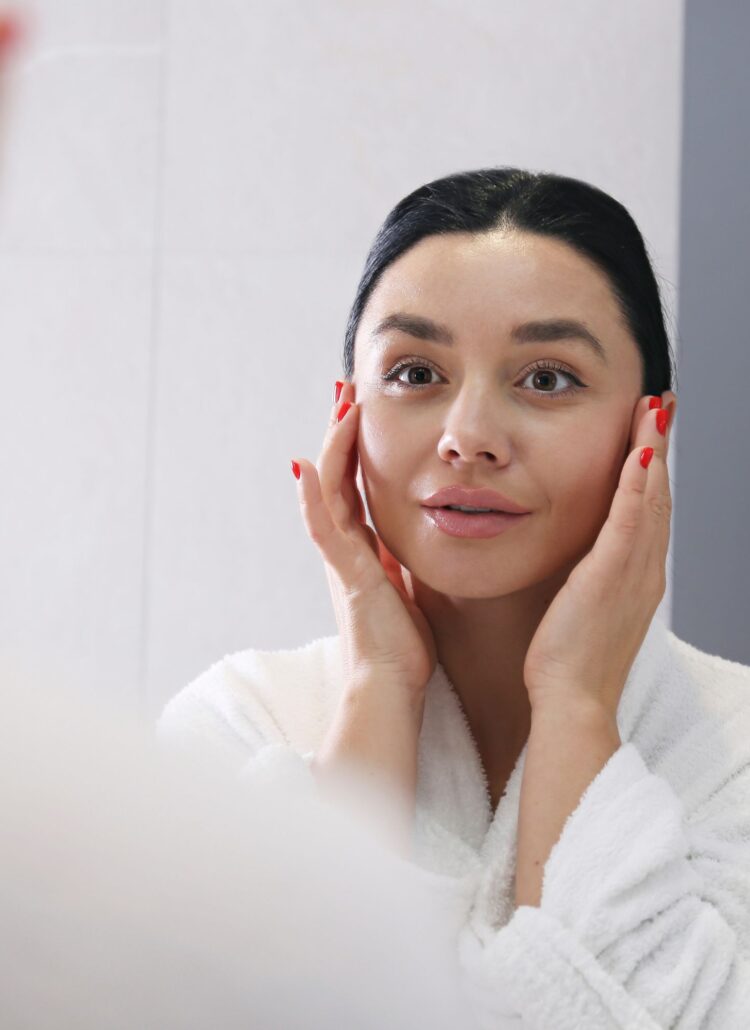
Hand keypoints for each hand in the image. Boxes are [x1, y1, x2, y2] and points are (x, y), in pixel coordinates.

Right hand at [292, 380, 436, 700]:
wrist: (390, 684)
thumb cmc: (401, 646)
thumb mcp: (406, 590)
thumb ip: (399, 562)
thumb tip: (409, 540)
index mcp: (361, 548)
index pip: (353, 483)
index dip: (355, 446)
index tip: (362, 410)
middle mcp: (344, 547)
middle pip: (335, 475)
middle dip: (340, 432)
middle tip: (347, 390)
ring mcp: (339, 559)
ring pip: (327, 490)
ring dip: (332, 446)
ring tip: (342, 406)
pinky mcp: (344, 574)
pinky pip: (322, 529)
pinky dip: (312, 497)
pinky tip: (305, 465)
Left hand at [522, 392, 675, 716]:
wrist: (573, 702)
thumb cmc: (568, 662)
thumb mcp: (579, 608)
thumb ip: (582, 577)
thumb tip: (572, 557)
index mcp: (635, 576)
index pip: (647, 509)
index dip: (651, 468)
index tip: (649, 431)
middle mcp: (644, 570)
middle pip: (657, 495)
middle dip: (659, 446)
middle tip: (662, 404)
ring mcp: (633, 573)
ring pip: (650, 499)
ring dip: (653, 450)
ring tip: (655, 409)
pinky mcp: (612, 577)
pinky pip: (629, 522)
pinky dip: (637, 485)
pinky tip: (639, 452)